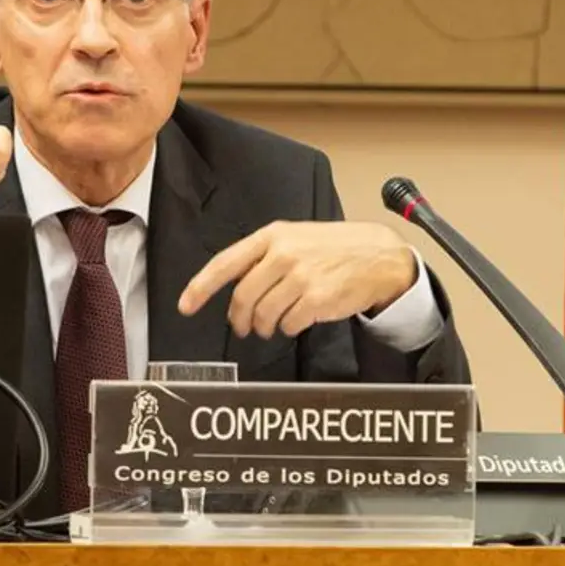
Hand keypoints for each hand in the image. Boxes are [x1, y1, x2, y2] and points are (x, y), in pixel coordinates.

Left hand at [177, 221, 416, 337]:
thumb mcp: (294, 238)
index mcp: (271, 236)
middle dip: (238, 318)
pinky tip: (295, 322)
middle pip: (242, 296)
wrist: (379, 256)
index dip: (200, 287)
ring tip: (269, 326)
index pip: (225, 263)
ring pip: (263, 314)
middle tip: (242, 327)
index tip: (185, 306)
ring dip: (262, 327)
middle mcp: (283, 254)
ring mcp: (301, 276)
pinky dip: (288, 328)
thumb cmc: (333, 248)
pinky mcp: (317, 298)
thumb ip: (262, 256)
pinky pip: (289, 324)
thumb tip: (231, 283)